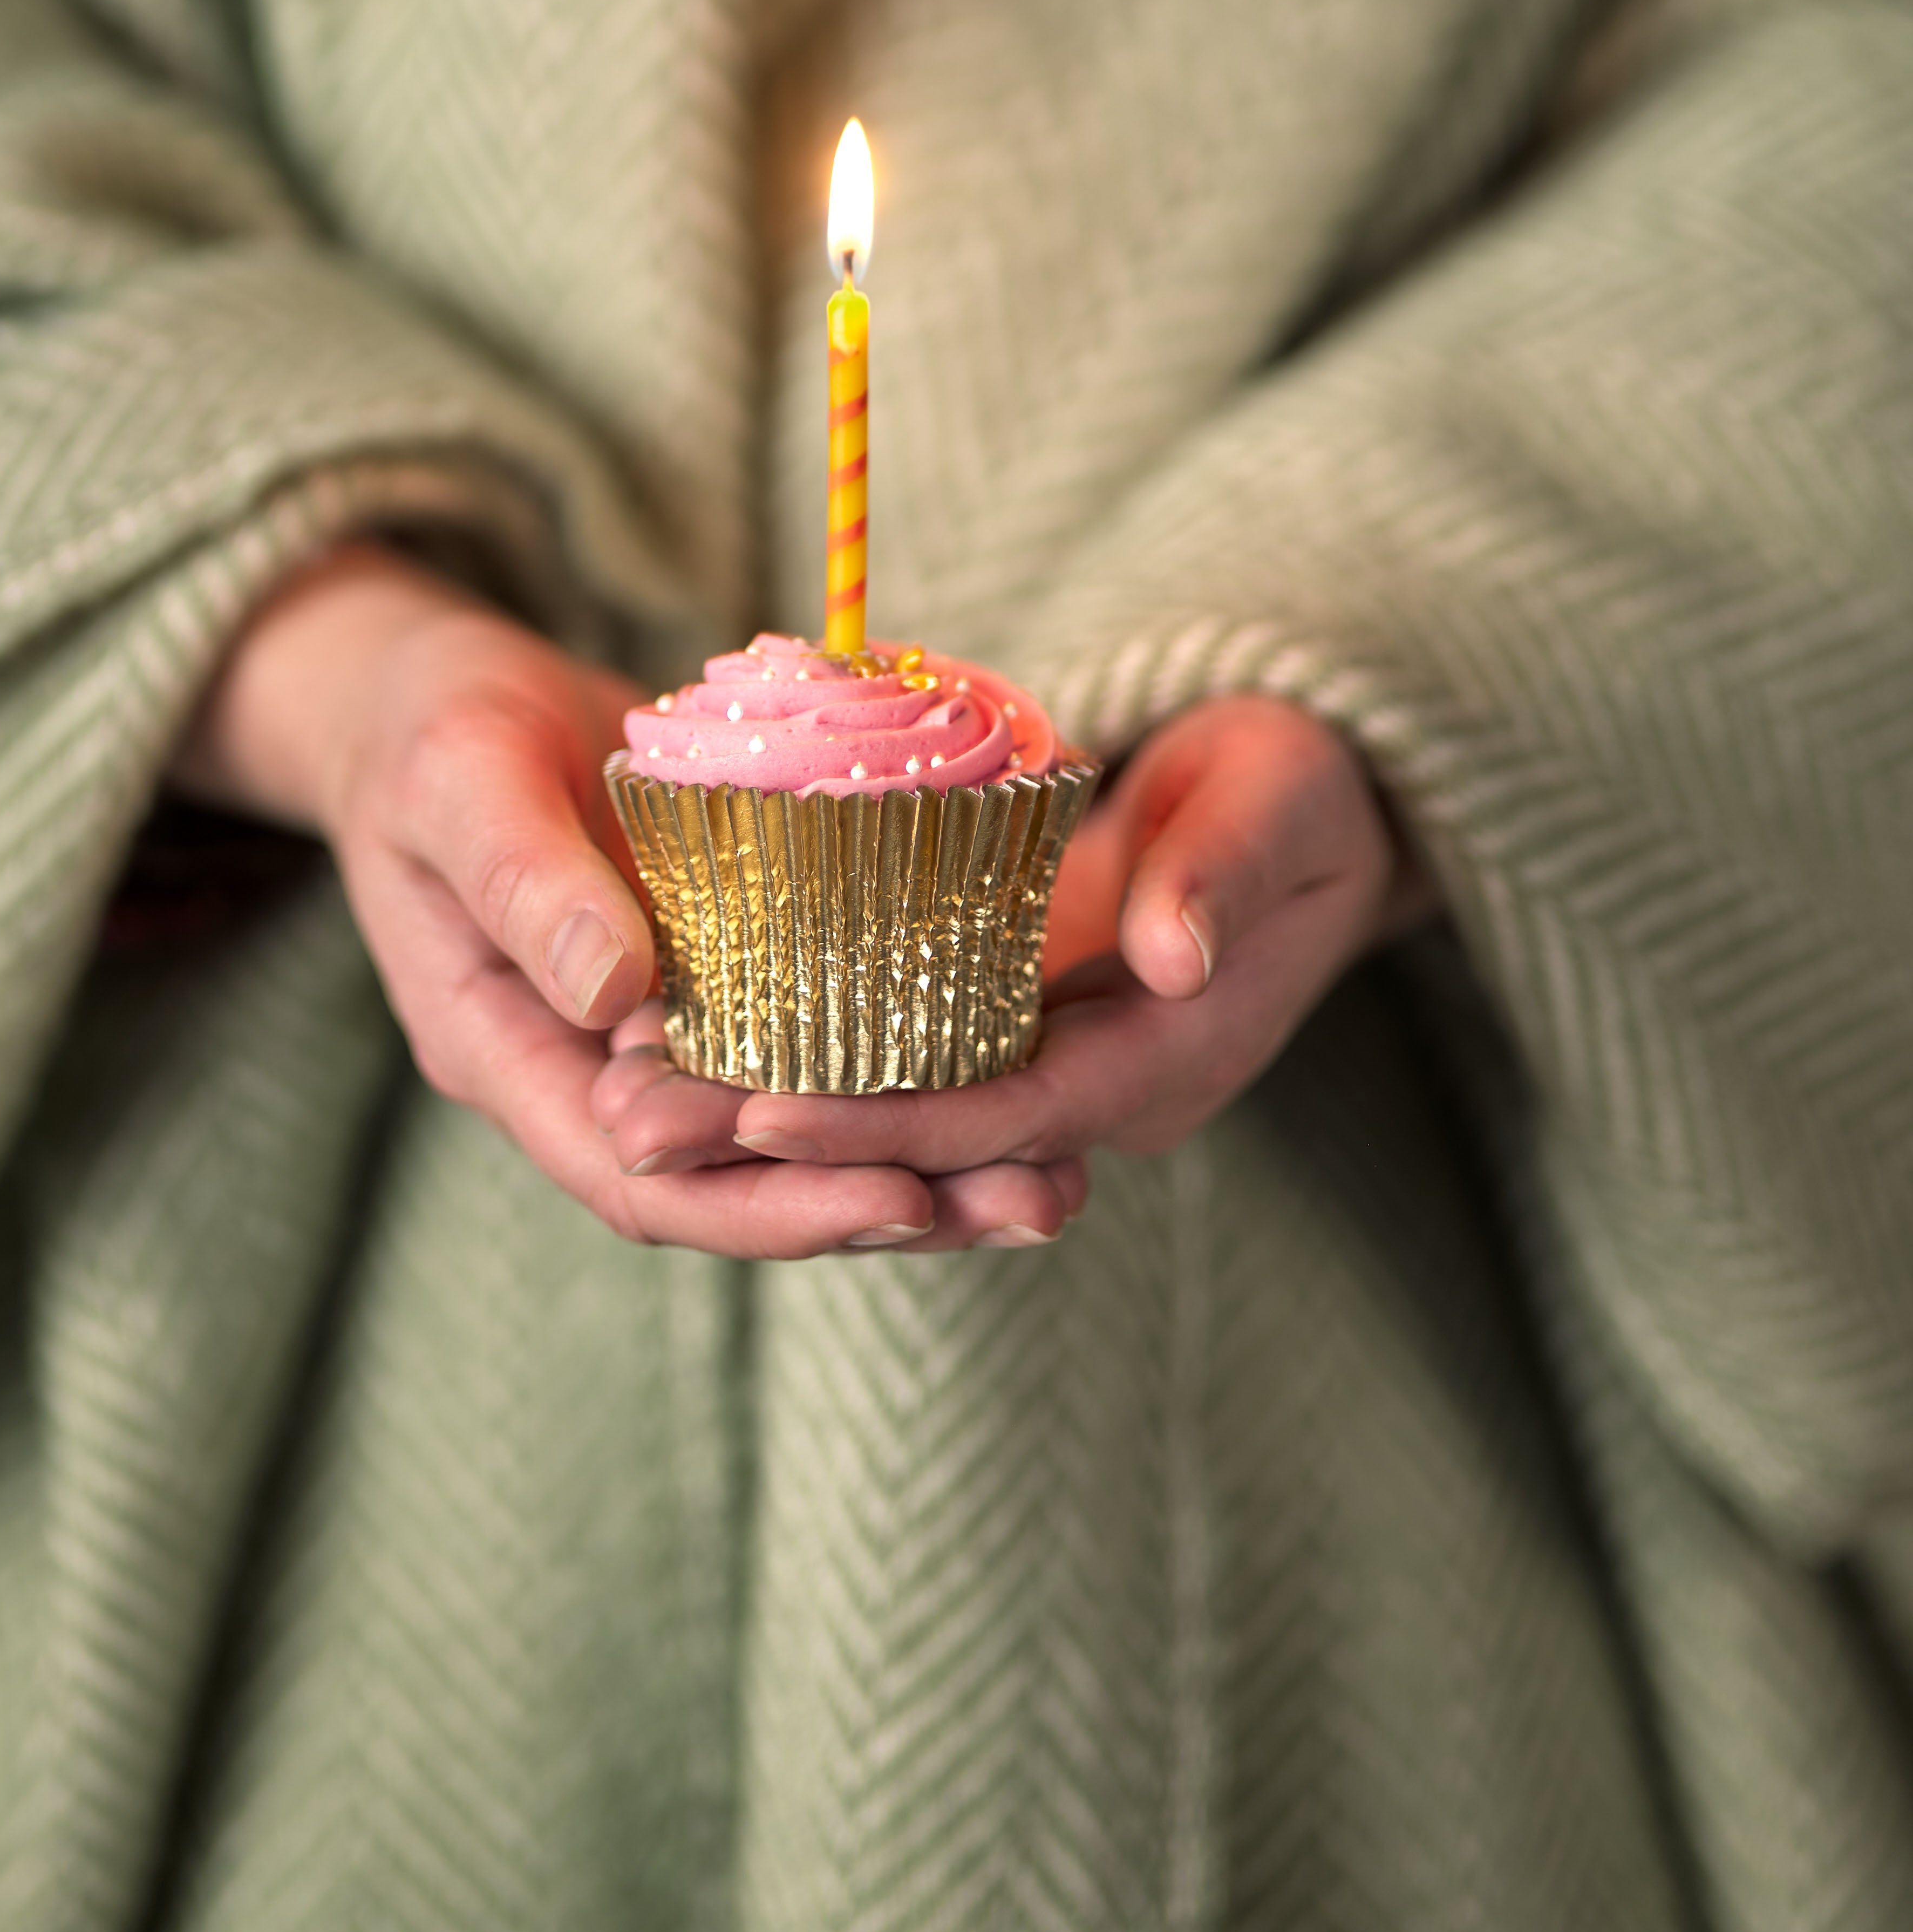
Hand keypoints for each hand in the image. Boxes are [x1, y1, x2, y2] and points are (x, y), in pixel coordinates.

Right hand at [173, 545, 1036, 1254]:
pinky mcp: (721, 978)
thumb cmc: (430, 729)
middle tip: (1032, 1196)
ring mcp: (659, 1033)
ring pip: (794, 1132)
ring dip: (922, 1161)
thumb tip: (615, 995)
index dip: (771, 1204)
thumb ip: (524, 883)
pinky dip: (907, 1066)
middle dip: (885, 1204)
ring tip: (1054, 1173)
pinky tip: (1011, 1061)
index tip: (898, 1194)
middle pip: (743, 1187)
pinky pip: (816, 1046)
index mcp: (510, 1054)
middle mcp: (591, 1072)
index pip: (646, 1179)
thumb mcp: (460, 782)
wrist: (439, 693)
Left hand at [595, 696, 1428, 1232]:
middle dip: (780, 1140)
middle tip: (631, 1123)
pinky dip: (794, 1043)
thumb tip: (1172, 956)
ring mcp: (1044, 1056)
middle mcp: (1093, 1085)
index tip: (763, 1114)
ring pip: (888, 1105)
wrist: (1310, 805)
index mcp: (1164, 1060)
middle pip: (920, 1139)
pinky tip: (687, 1020)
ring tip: (621, 1093)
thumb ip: (1225, 875)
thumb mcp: (1281, 805)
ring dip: (760, 1107)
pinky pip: (889, 1048)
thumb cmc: (1303, 791)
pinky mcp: (1002, 1013)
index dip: (885, 1124)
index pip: (1006, 1116)